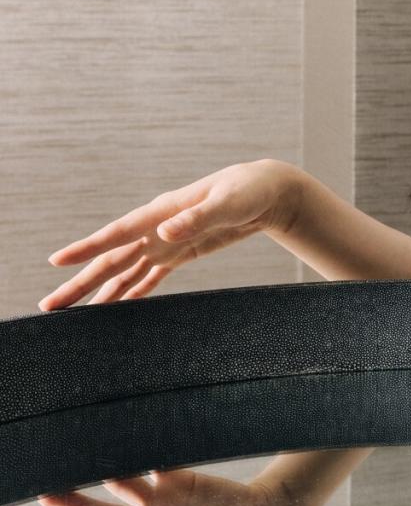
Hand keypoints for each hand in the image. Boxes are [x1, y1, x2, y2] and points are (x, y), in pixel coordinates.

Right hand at [39, 160, 298, 309]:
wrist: (266, 190)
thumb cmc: (248, 191)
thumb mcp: (228, 203)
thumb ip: (197, 218)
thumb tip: (165, 233)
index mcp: (161, 212)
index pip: (118, 234)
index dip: (87, 248)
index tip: (57, 261)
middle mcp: (156, 228)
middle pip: (111, 259)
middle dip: (80, 282)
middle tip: (50, 306)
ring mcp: (165, 241)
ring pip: (124, 271)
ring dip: (99, 291)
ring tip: (72, 314)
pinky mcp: (180, 253)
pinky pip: (149, 276)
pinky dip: (131, 292)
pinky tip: (115, 307)